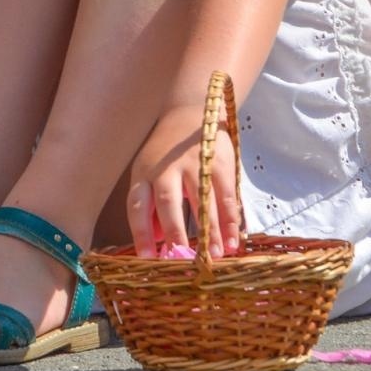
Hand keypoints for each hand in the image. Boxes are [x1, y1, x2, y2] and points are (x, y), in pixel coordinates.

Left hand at [126, 105, 242, 259]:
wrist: (187, 112)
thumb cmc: (164, 155)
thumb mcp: (148, 175)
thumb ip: (152, 208)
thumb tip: (157, 243)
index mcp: (143, 175)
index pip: (137, 207)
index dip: (141, 234)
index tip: (148, 258)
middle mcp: (166, 169)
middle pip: (168, 202)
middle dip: (176, 232)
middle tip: (184, 257)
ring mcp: (193, 163)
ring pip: (201, 200)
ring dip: (210, 231)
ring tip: (216, 255)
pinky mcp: (219, 160)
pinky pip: (225, 194)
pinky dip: (230, 219)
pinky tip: (233, 239)